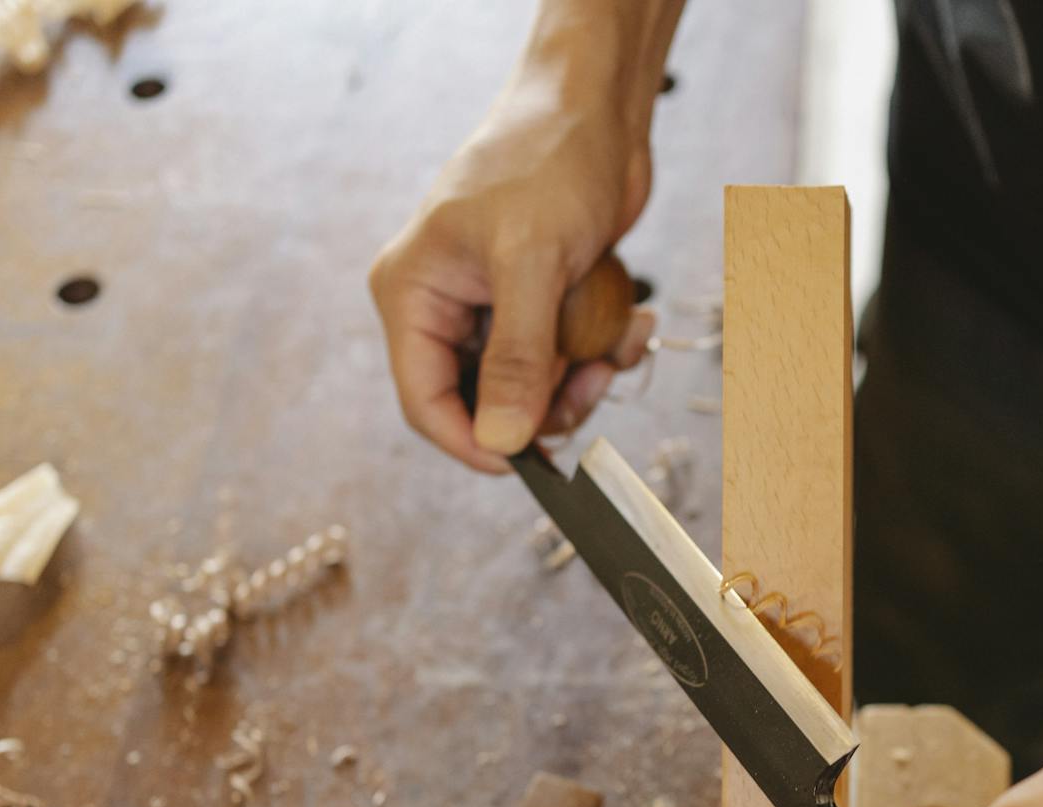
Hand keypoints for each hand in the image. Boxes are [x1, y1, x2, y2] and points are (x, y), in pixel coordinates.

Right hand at [370, 73, 655, 472]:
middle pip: (485, 402)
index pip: (424, 401)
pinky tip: (630, 319)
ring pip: (534, 387)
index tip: (527, 463)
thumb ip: (515, 358)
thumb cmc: (547, 159)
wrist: (596, 108)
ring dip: (584, 376)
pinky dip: (604, 347)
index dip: (473, 441)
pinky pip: (568, 356)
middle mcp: (445, 305)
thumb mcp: (531, 263)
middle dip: (543, 405)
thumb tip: (501, 440)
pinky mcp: (541, 302)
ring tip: (616, 341)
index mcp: (412, 294)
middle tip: (590, 386)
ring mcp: (495, 306)